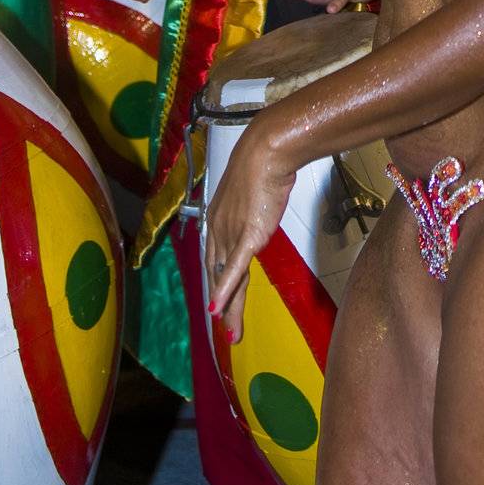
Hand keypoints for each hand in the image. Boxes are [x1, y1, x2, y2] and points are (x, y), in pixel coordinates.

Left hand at [204, 122, 294, 340]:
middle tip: (225, 329)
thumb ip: (254, 205)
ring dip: (229, 308)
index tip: (220, 303)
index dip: (218, 283)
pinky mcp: (246, 236)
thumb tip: (262, 208)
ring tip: (230, 333)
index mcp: (219, 219)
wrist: (266, 151)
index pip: (216, 258)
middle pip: (218, 274)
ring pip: (227, 278)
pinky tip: (220, 311)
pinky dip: (226, 291)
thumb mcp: (256, 189)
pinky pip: (235, 269)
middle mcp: (219, 229)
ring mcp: (231, 234)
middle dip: (223, 304)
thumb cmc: (265, 163)